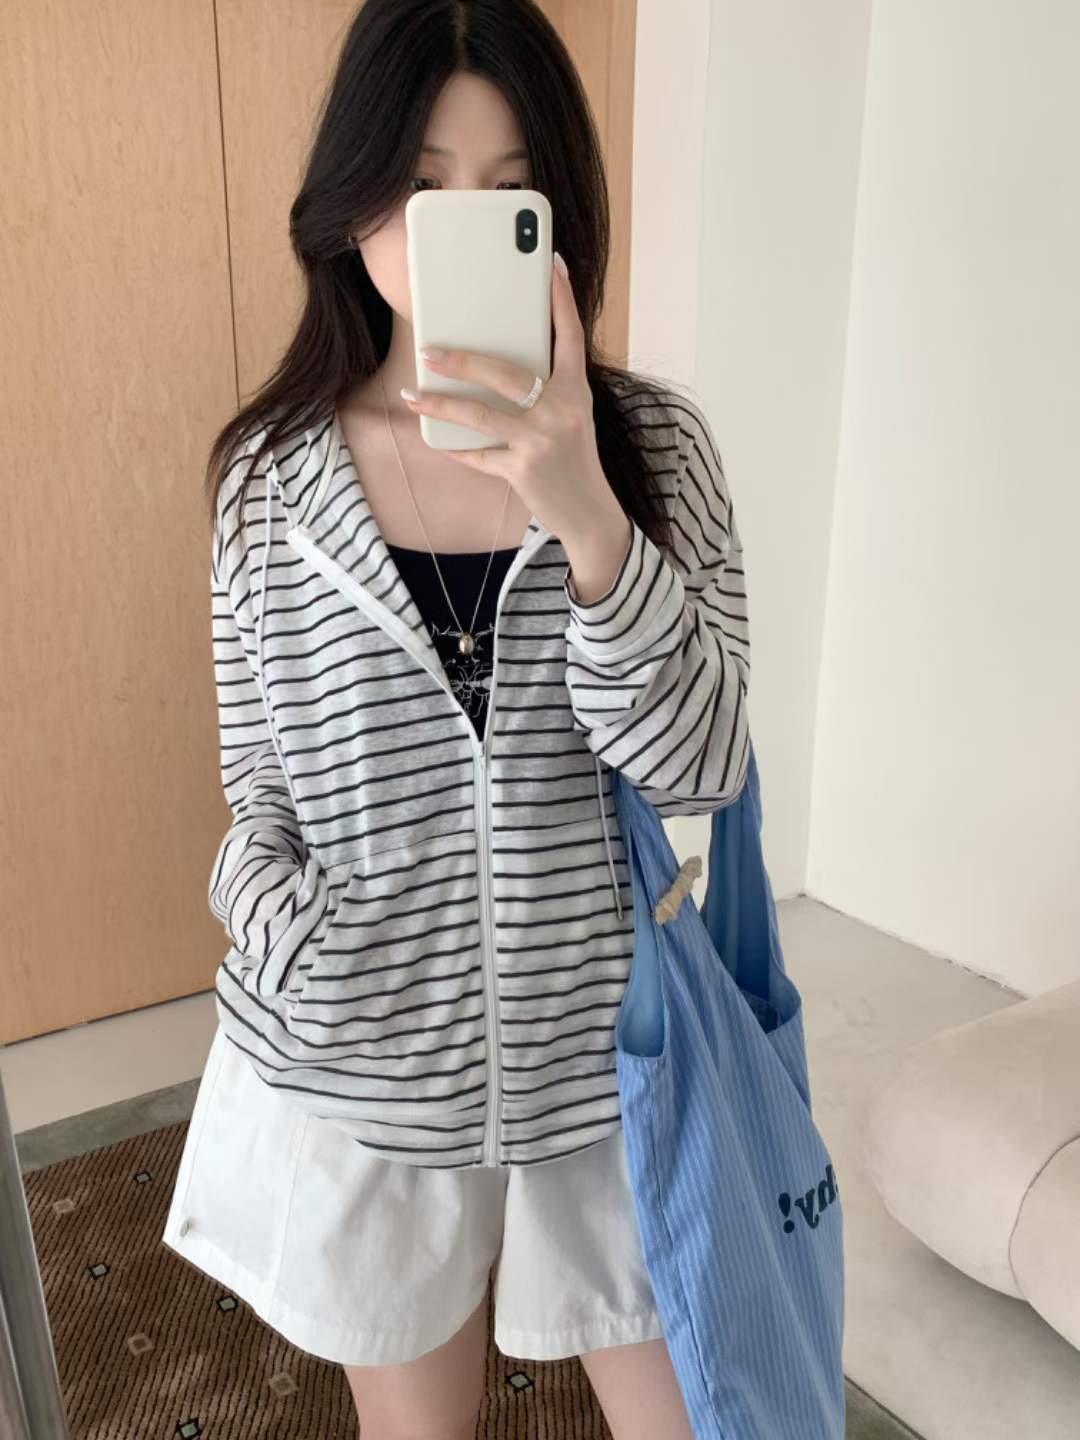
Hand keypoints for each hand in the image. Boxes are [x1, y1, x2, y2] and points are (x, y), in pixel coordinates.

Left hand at [399, 252, 625, 551]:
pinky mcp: (524, 471)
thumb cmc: (572, 458)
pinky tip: (437, 440)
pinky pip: (479, 454)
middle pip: (505, 373)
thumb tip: (491, 365)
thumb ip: (544, 389)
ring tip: (412, 394)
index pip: (570, 335)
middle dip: (462, 360)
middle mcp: (562, 411)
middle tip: (428, 350)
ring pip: (481, 414)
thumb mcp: (570, 416)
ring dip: (441, 403)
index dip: (561, 299)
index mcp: (576, 391)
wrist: (589, 513)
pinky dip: (457, 449)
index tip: (550, 263)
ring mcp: (542, 441)